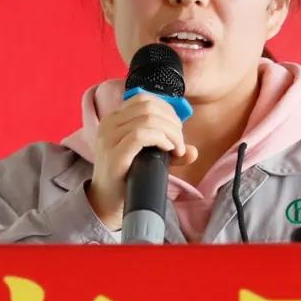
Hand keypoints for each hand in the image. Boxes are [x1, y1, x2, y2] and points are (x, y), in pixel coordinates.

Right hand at [86, 93, 198, 228]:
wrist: (107, 202)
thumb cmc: (127, 176)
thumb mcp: (149, 158)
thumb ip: (169, 150)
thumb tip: (193, 151)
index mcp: (114, 118)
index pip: (144, 99)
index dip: (167, 110)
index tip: (177, 130)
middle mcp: (109, 123)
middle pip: (149, 107)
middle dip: (172, 123)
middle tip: (180, 143)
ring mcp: (109, 138)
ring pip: (148, 119)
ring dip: (171, 133)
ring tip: (177, 150)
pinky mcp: (114, 154)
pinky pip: (141, 135)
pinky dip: (161, 139)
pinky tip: (168, 150)